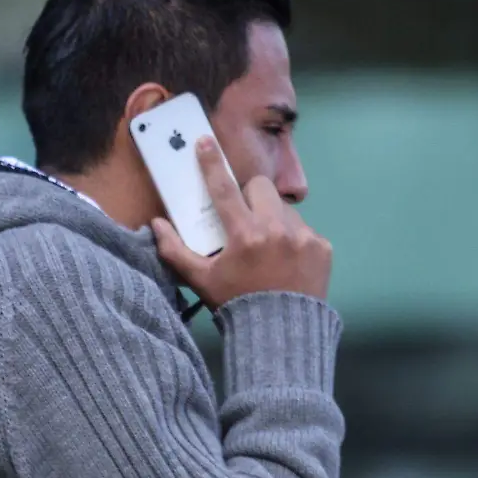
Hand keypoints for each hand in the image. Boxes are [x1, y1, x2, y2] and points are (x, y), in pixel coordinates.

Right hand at [151, 137, 331, 307]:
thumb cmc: (235, 305)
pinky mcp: (322, 247)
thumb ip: (175, 250)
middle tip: (243, 218)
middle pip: (260, 187)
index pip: (223, 189)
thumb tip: (156, 224)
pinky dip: (293, 239)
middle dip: (249, 195)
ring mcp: (303, 237)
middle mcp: (276, 230)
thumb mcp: (200, 280)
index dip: (211, 164)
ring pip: (283, 208)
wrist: (281, 335)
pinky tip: (286, 261)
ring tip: (267, 247)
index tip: (204, 142)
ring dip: (272, 218)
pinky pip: (304, 230)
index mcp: (244, 235)